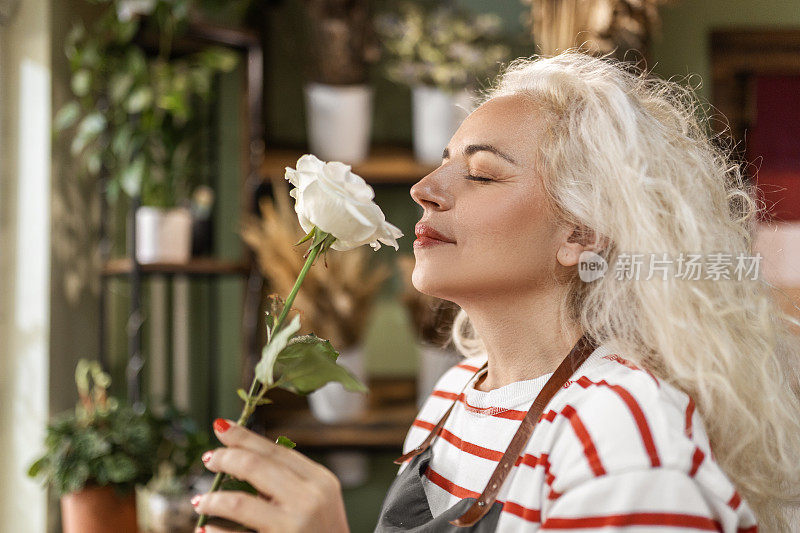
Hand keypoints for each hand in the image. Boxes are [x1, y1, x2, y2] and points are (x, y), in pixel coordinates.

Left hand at [192, 419, 349, 532]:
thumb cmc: (323, 532)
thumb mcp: (319, 499)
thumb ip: (290, 479)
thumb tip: (243, 457)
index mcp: (320, 480)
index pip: (275, 449)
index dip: (244, 437)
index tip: (221, 428)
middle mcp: (309, 499)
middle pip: (255, 466)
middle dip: (225, 459)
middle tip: (209, 460)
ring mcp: (294, 526)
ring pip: (239, 503)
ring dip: (214, 499)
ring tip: (202, 501)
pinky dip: (216, 531)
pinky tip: (206, 528)